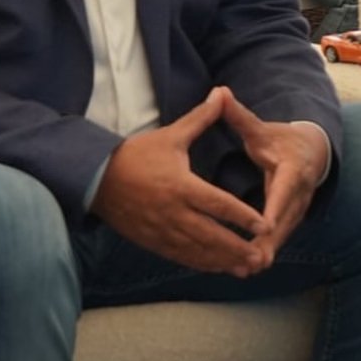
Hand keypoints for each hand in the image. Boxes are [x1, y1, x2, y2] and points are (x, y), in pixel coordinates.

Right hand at [92, 91, 272, 276]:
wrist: (96, 178)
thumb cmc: (137, 154)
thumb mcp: (171, 135)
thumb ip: (201, 118)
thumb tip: (222, 92)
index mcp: (181, 185)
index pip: (218, 204)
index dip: (242, 217)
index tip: (264, 225)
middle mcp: (173, 212)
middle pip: (212, 235)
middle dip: (238, 248)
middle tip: (263, 257)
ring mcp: (162, 230)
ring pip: (199, 251)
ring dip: (224, 261)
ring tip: (249, 268)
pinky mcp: (153, 241)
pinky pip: (182, 257)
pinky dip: (203, 263)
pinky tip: (221, 267)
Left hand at [218, 87, 327, 260]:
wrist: (311, 151)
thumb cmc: (280, 139)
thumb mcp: (260, 129)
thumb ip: (239, 116)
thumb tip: (220, 91)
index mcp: (292, 168)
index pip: (284, 190)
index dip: (276, 208)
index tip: (266, 225)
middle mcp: (300, 192)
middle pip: (286, 219)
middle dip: (270, 240)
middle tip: (253, 259)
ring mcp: (299, 208)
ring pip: (284, 233)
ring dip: (268, 251)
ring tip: (248, 269)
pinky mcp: (294, 219)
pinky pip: (280, 237)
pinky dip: (267, 251)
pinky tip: (249, 267)